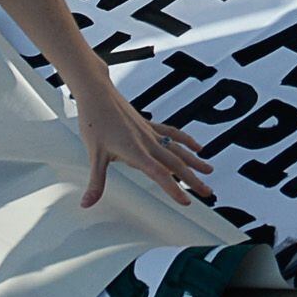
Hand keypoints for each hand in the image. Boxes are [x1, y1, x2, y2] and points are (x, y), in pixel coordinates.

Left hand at [72, 70, 214, 207]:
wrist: (97, 94)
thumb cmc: (94, 121)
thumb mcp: (94, 155)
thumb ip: (96, 182)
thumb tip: (87, 203)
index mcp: (135, 151)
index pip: (159, 174)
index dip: (173, 189)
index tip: (186, 201)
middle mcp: (147, 142)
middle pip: (175, 163)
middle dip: (193, 179)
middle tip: (207, 192)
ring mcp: (150, 133)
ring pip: (178, 149)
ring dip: (194, 162)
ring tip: (209, 171)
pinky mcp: (149, 125)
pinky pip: (173, 134)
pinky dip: (186, 141)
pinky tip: (197, 147)